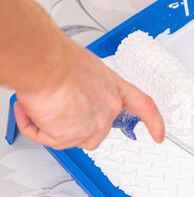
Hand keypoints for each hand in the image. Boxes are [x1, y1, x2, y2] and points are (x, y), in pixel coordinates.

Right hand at [14, 36, 164, 149]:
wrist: (44, 62)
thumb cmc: (59, 57)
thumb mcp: (85, 69)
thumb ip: (88, 88)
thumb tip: (75, 94)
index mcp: (115, 89)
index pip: (144, 107)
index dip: (153, 123)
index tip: (159, 135)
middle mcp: (109, 109)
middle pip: (94, 130)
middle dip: (71, 122)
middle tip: (56, 105)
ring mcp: (92, 125)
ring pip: (70, 136)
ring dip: (50, 123)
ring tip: (41, 100)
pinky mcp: (71, 136)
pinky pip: (49, 139)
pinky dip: (34, 127)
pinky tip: (32, 108)